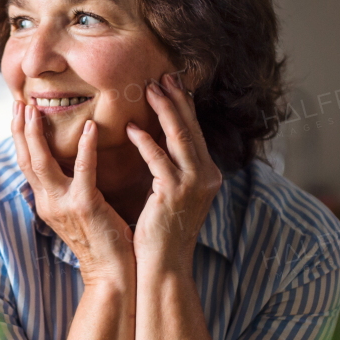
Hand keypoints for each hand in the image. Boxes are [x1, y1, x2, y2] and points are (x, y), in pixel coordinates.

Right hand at [11, 102, 134, 286]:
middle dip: (20, 129)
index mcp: (46, 202)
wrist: (111, 274)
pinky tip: (90, 127)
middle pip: (25, 159)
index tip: (19, 111)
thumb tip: (70, 165)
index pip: (26, 164)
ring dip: (36, 134)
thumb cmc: (102, 241)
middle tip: (19, 102)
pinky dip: (85, 147)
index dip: (20, 137)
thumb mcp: (77, 213)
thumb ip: (68, 189)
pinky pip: (83, 171)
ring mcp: (63, 205)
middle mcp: (48, 202)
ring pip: (41, 163)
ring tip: (36, 109)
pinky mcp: (85, 206)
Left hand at [125, 74, 222, 273]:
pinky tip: (132, 128)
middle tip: (162, 75)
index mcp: (208, 174)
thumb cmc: (162, 230)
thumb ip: (172, 168)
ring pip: (179, 138)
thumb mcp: (173, 194)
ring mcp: (194, 184)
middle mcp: (207, 176)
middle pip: (191, 128)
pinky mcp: (175, 194)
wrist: (165, 264)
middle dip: (176, 99)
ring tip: (150, 89)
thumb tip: (160, 140)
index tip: (171, 83)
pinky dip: (146, 142)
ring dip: (164, 110)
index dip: (184, 106)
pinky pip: (159, 160)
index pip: (195, 132)